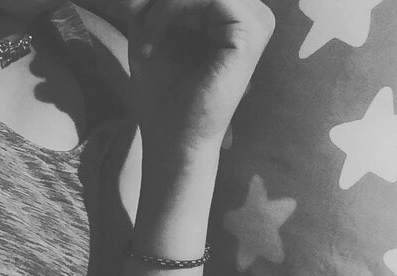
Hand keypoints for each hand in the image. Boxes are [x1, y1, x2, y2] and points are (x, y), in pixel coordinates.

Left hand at [126, 0, 274, 159]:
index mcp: (233, 10)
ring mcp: (256, 19)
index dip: (165, 2)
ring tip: (145, 41)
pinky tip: (154, 44)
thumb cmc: (162, 94)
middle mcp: (251, 10)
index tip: (140, 18)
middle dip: (163, 2)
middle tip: (139, 24)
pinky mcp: (251, 30)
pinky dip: (170, 11)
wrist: (171, 141)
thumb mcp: (153, 25)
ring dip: (163, 6)